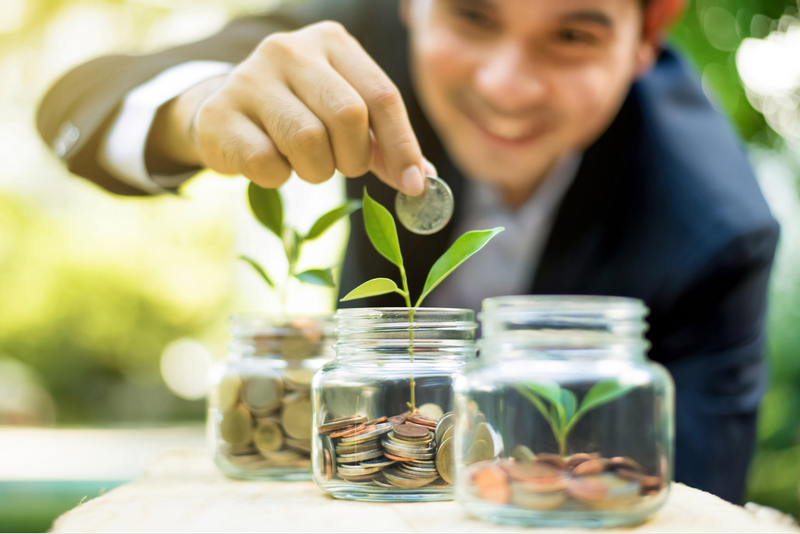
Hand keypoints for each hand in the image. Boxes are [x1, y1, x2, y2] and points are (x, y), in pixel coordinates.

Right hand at [149, 21, 431, 194]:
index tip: (413, 185)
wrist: (226, 113)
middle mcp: (290, 49)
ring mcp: (250, 77)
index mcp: (332, 42)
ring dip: (316, 170)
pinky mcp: (219, 114)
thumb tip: (422, 181)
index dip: (403, 145)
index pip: (382, 94)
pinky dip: (278, 178)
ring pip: (307, 140)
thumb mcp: (344, 116)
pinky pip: (266, 163)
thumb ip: (382, 144)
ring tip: (305, 164)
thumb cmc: (299, 114)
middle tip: (342, 166)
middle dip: (354, 157)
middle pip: (348, 115)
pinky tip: (272, 164)